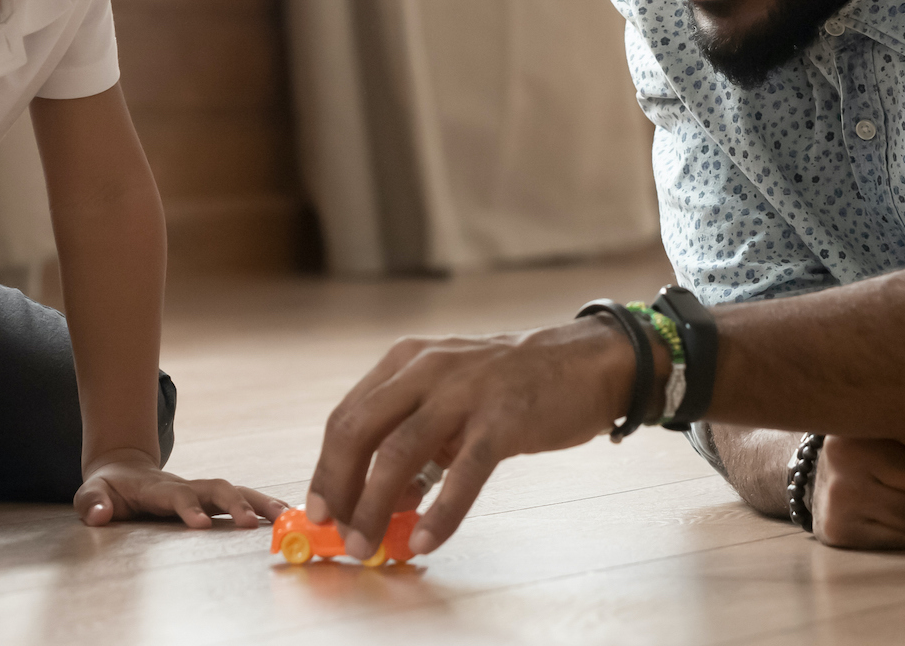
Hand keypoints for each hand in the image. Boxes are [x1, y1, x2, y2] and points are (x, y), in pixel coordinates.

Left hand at [75, 451, 287, 528]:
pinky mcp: (209, 498)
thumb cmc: (109, 487)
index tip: (202, 526)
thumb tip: (99, 514)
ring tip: (284, 517)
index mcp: (156, 487)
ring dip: (259, 502)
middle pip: (216, 487)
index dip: (189, 508)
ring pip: (234, 489)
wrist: (124, 470)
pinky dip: (263, 505)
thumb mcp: (91, 491)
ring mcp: (199, 490)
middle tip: (254, 524)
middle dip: (236, 503)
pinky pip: (240, 498)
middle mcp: (184, 484)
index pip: (176, 495)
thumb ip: (92, 502)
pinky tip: (284, 515)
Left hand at [307, 319, 638, 559]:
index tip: (318, 509)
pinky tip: (426, 540)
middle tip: (334, 531)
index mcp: (406, 361)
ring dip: (375, 506)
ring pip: (399, 453)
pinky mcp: (504, 419)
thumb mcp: (452, 398)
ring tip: (366, 544)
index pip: (348, 416)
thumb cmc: (511, 386)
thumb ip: (417, 440)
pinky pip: (463, 474)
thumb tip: (386, 501)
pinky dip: (440, 512)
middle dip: (338, 486)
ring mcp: (466, 391)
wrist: (585, 363)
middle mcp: (427, 368)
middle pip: (359, 431)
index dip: (326, 467)